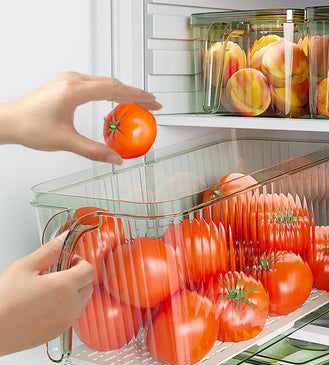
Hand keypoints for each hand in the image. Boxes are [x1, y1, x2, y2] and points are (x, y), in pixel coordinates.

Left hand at [0, 71, 161, 164]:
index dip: (137, 96)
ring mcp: (70, 81)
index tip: (152, 102)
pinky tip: (118, 101)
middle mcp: (73, 80)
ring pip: (106, 82)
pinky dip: (112, 92)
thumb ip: (94, 150)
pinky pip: (97, 85)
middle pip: (114, 83)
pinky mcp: (67, 85)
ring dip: (125, 92)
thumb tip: (116, 158)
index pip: (114, 89)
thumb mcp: (66, 141)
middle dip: (136, 93)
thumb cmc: (30, 126)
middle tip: (153, 105)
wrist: (10, 121)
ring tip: (140, 103)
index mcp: (74, 90)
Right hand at [0, 234, 93, 355]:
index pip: (89, 270)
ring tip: (48, 289)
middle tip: (57, 273)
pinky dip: (66, 307)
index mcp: (65, 286)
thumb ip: (50, 250)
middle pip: (88, 285)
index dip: (80, 262)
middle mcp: (71, 306)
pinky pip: (72, 315)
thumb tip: (65, 238)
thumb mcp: (25, 266)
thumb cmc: (4, 301)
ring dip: (73, 292)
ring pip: (82, 301)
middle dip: (77, 276)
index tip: (67, 261)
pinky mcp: (59, 332)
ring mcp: (66, 321)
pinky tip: (45, 303)